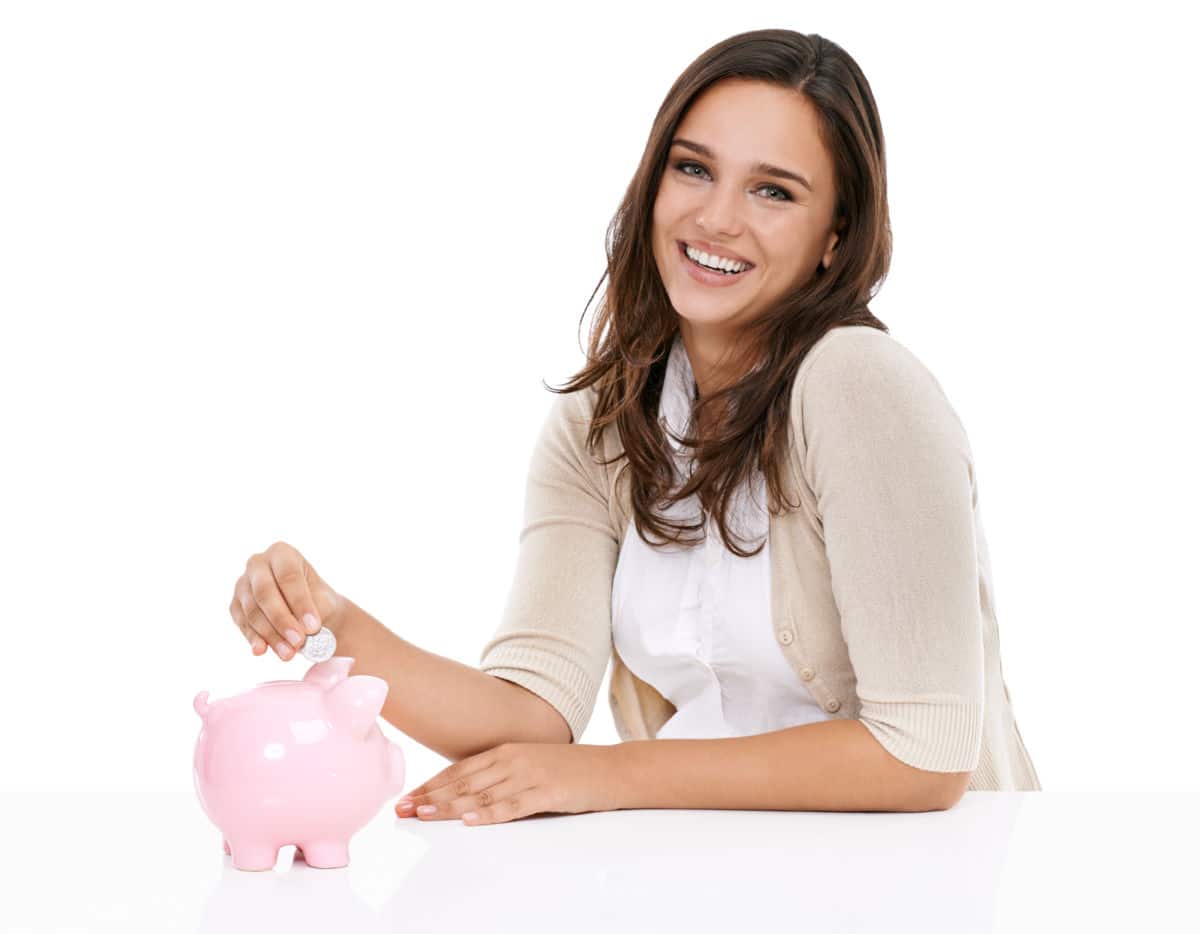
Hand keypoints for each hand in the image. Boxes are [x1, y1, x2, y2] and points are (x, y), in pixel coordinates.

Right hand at [229, 541, 341, 660]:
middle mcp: (258, 563)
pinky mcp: (236, 605)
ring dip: (270, 634)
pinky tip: (262, 650)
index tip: (313, 626)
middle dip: (282, 619)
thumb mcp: (323, 602)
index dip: (300, 602)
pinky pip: (242, 623)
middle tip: (299, 641)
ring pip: (252, 610)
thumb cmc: (318, 602)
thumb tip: (302, 631)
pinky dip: (254, 638)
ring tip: (288, 653)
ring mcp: (243, 584)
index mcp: (282, 553)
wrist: (309, 615)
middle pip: (265, 592)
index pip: (288, 576)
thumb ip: (313, 612)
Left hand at [395, 742, 620, 825]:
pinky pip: (514, 805)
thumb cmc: (568, 770)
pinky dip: (491, 813)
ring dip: (450, 806)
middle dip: (429, 797)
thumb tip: (466, 793)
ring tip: (424, 815)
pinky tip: (472, 820)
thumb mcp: (529, 764)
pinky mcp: (547, 792)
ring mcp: (529, 775)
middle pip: (463, 781)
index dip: (431, 784)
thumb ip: (500, 774)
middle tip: (402, 810)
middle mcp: (513, 760)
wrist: (609, 768)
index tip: (407, 798)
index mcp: (506, 751)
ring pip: (482, 793)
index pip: (459, 769)